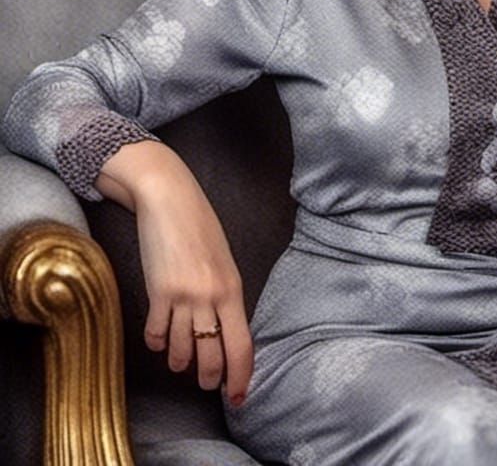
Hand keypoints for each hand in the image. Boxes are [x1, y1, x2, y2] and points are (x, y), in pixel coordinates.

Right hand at [97, 142, 252, 404]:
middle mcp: (211, 296)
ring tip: (180, 363)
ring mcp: (184, 296)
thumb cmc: (200, 226)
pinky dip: (156, 343)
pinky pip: (156, 333)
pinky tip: (158, 340)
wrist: (170, 199)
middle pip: (213, 354)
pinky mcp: (157, 292)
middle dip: (210, 377)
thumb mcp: (224, 261)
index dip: (241, 374)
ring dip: (180, 362)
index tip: (239, 394)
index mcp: (233, 288)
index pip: (242, 343)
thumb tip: (224, 325)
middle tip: (207, 385)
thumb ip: (225, 293)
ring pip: (181, 349)